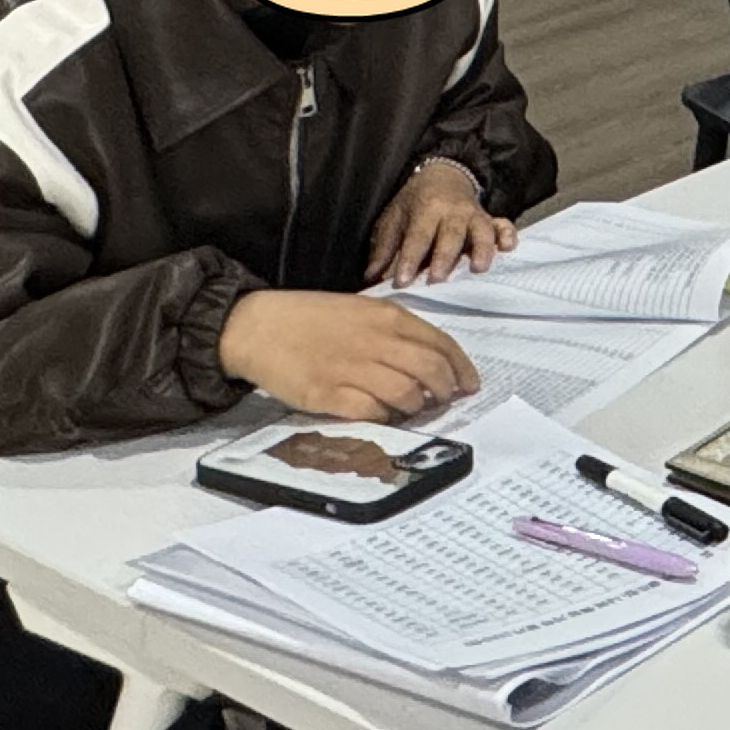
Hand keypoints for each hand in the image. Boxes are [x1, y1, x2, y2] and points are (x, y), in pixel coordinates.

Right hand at [217, 289, 480, 420]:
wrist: (259, 326)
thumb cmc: (311, 318)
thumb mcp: (361, 310)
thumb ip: (394, 331)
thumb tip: (427, 359)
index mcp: (388, 316)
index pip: (441, 344)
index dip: (461, 368)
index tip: (470, 383)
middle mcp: (377, 341)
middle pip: (431, 371)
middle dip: (446, 391)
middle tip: (446, 401)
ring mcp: (353, 369)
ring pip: (407, 394)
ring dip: (417, 407)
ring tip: (414, 410)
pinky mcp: (329, 395)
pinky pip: (372, 412)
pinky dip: (384, 418)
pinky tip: (383, 417)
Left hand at [362, 157, 514, 286]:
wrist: (444, 174)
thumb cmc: (415, 203)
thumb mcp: (394, 218)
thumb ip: (383, 248)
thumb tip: (370, 277)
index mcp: (425, 210)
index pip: (417, 237)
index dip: (409, 259)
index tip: (401, 281)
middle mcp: (452, 212)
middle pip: (450, 235)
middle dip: (444, 257)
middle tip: (436, 278)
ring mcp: (474, 215)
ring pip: (481, 231)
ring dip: (481, 248)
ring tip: (478, 268)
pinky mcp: (489, 219)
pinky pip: (503, 225)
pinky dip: (508, 235)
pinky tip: (508, 248)